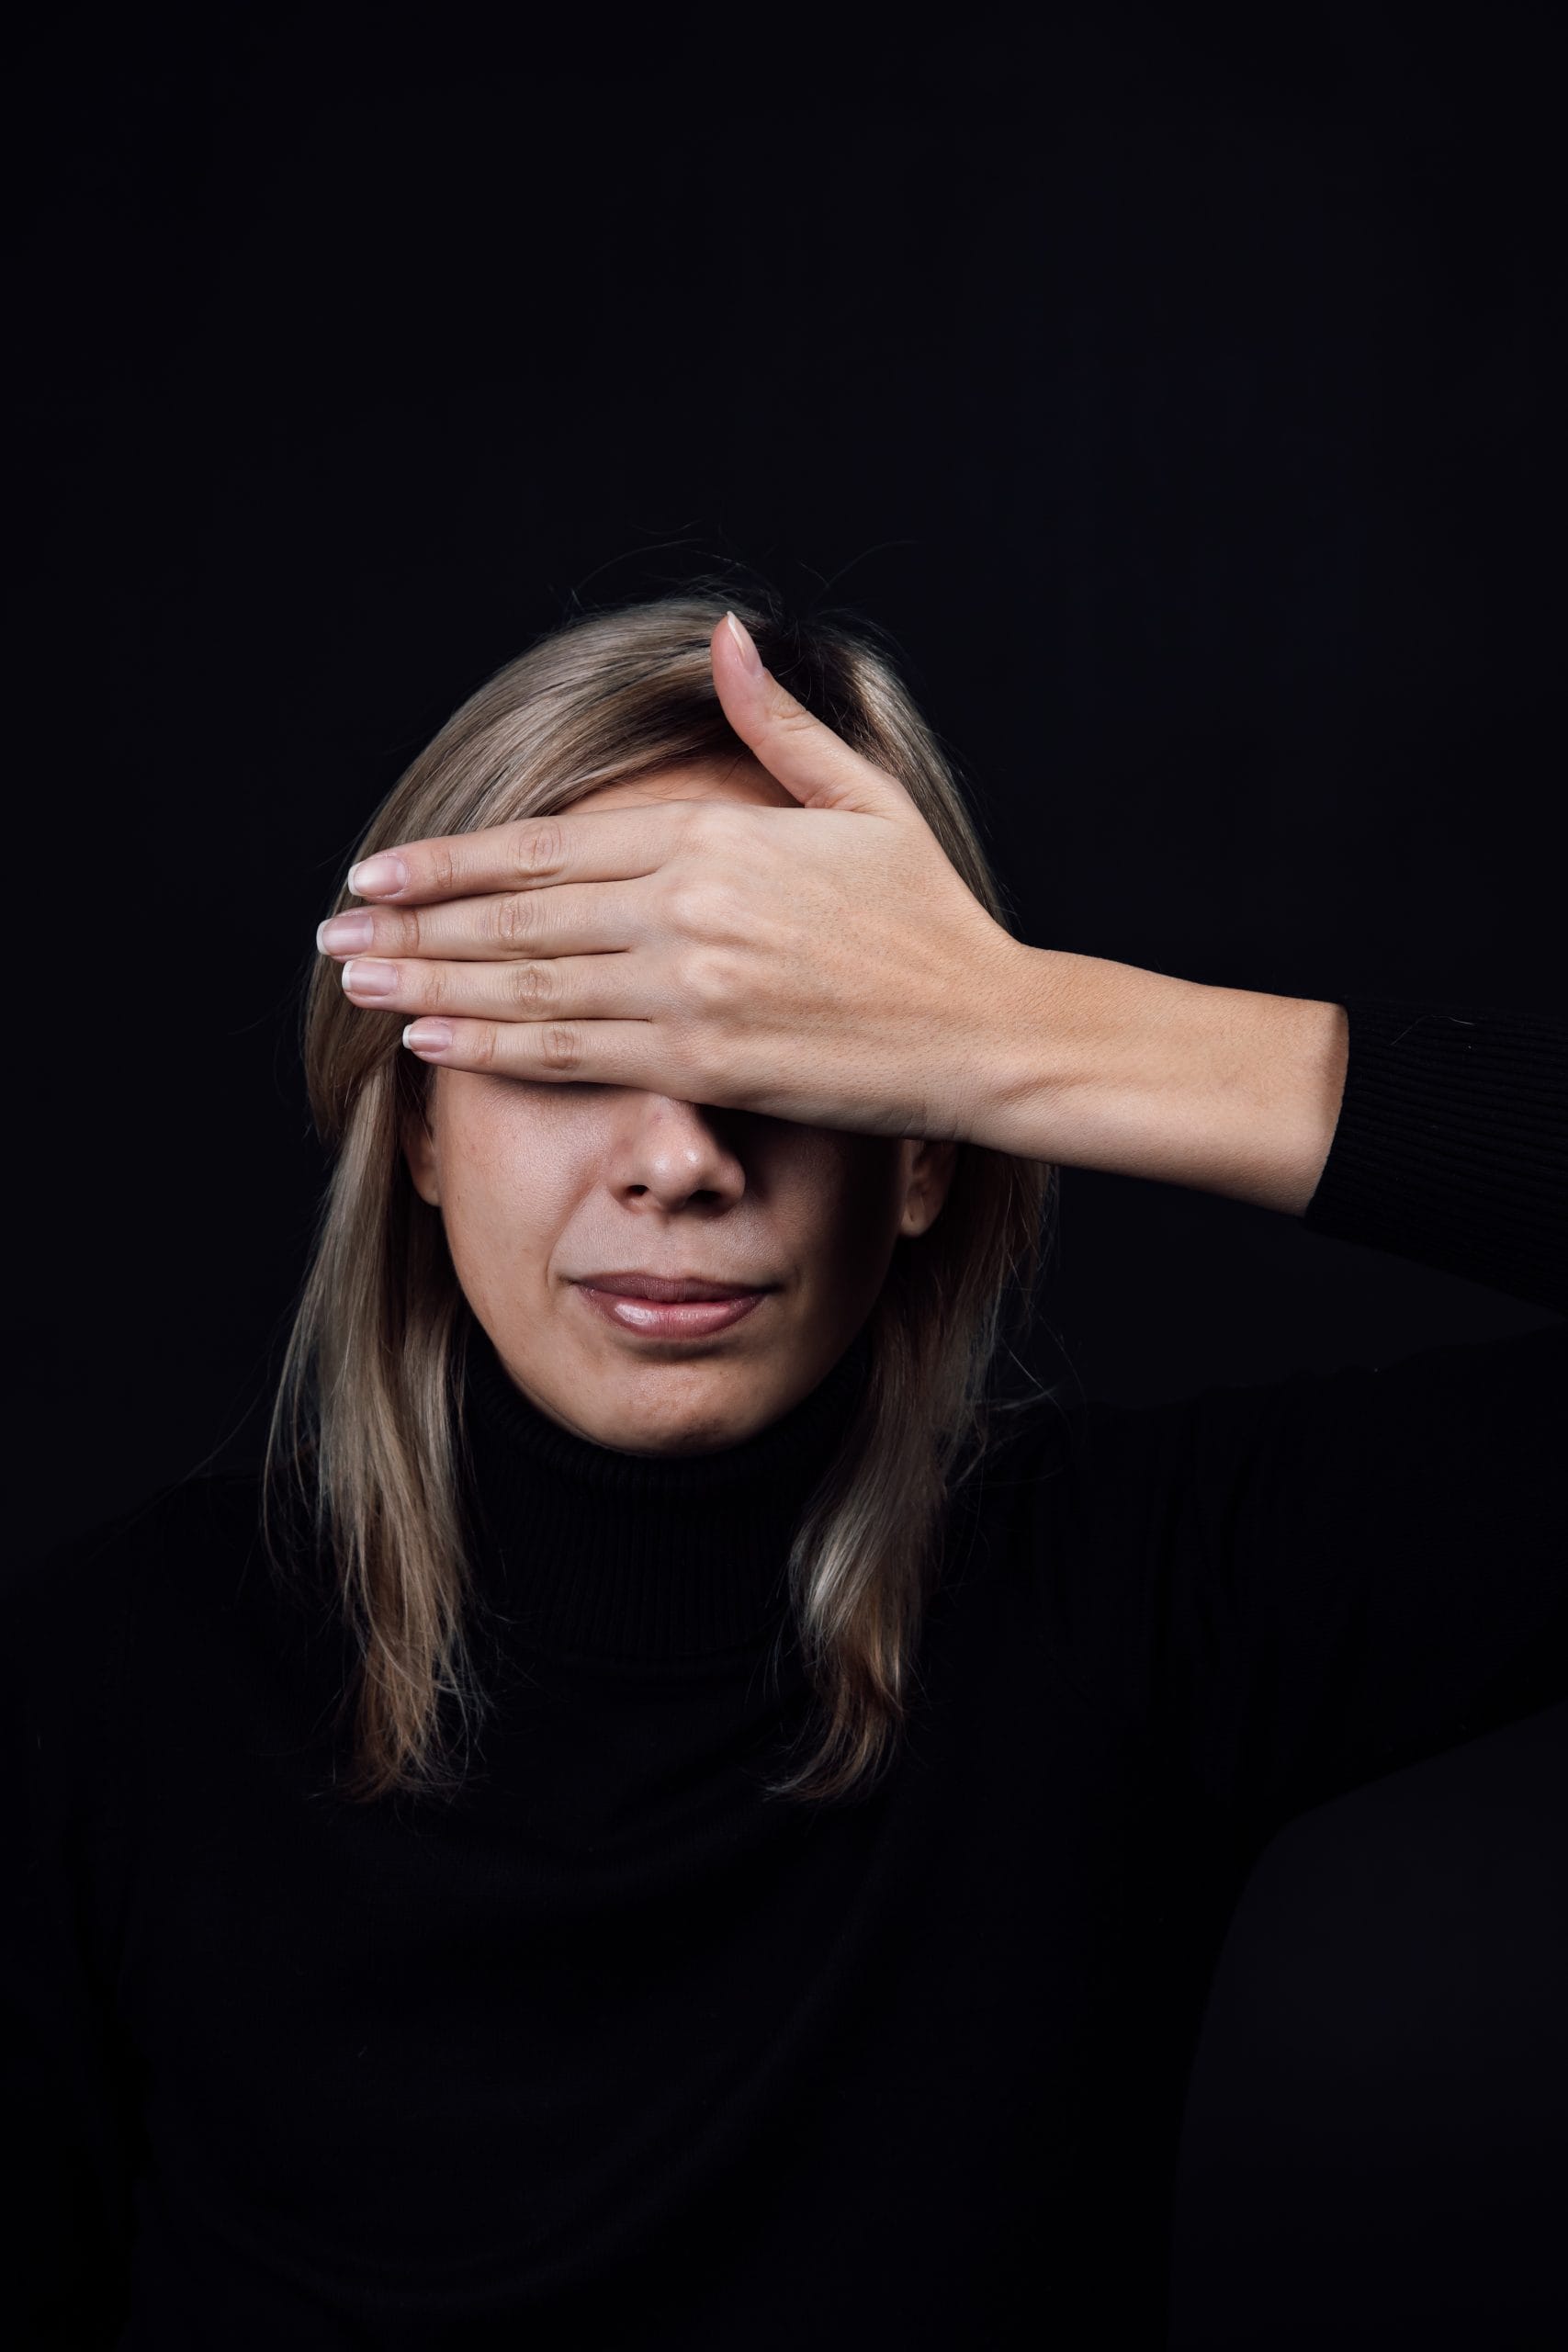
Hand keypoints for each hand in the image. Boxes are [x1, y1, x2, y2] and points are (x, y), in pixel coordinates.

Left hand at [316, 612, 1029, 1144]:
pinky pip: (572, 1053)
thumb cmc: (928, 918)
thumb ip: (778, 726)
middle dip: (413, 925)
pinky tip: (430, 1038)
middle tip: (334, 934)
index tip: (380, 873)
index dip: (452, 864)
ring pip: (526, 985)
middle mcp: (683, 909)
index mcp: (711, 838)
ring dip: (429, 982)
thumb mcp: (860, 799)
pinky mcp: (702, 1062)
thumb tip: (729, 639)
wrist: (988, 1027)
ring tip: (356, 983)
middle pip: (515, 917)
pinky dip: (493, 1045)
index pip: (546, 850)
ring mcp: (687, 989)